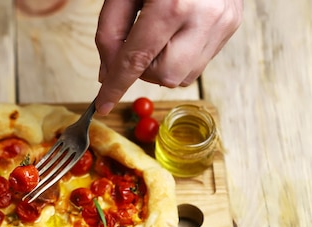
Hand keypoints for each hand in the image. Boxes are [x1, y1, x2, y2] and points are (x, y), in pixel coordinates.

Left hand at [94, 0, 242, 114]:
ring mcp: (224, 22)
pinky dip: (180, 56)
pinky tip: (178, 30)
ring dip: (162, 64)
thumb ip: (109, 32)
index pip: (136, 60)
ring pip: (183, 76)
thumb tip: (107, 74)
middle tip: (138, 42)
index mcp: (172, 6)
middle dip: (143, 68)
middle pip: (163, 75)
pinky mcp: (233, 24)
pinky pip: (199, 63)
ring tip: (160, 32)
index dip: (116, 86)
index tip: (104, 105)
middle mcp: (204, 17)